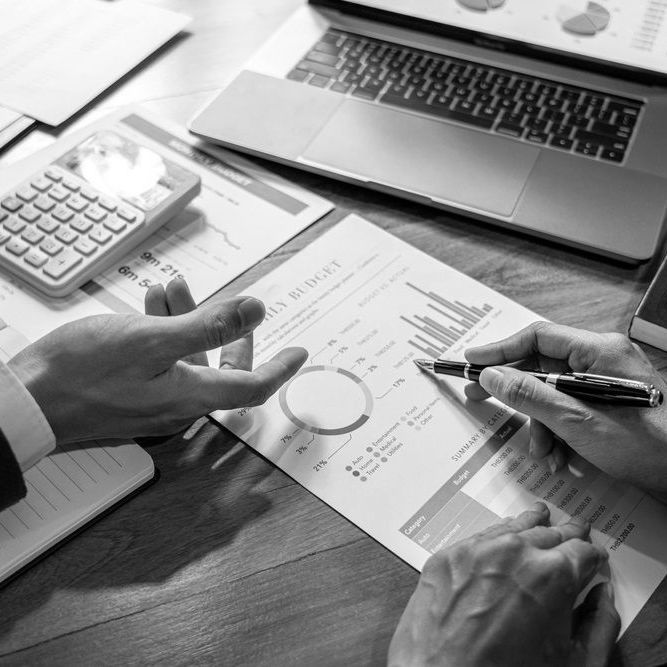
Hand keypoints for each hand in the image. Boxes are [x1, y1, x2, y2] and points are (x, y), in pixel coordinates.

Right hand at [8, 278, 306, 442]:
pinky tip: (149, 304)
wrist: (25, 401)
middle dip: (226, 331)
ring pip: (187, 358)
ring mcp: (152, 399)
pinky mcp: (130, 392)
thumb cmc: (81, 373)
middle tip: (229, 307)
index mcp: (190, 394)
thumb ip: (208, 326)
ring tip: (171, 288)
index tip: (298, 353)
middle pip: (221, 369)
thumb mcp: (152, 339)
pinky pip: (161, 361)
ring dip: (188, 320)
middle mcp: (176, 402)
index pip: (252, 386)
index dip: (279, 368)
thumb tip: (256, 311)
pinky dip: (163, 331)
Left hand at [388, 503, 618, 666]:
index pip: (582, 551)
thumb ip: (598, 625)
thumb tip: (602, 595)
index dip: (592, 556)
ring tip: (541, 515)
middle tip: (576, 529)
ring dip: (530, 524)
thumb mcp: (574, 663)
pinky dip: (496, 537)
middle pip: (548, 533)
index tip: (594, 558)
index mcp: (552, 574)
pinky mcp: (448, 556)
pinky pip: (478, 539)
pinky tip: (501, 538)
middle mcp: (513, 551)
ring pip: (512, 527)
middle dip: (566, 534)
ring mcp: (476, 550)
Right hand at [464, 322, 666, 500]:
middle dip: (516, 392)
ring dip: (540, 424)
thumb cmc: (646, 444)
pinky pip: (569, 409)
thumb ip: (529, 395)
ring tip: (543, 451)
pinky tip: (561, 456)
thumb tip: (492, 376)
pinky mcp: (607, 403)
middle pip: (542, 366)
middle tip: (481, 395)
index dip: (501, 349)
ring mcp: (605, 381)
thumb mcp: (576, 421)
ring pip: (553, 393)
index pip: (538, 338)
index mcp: (599, 351)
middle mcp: (602, 360)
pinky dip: (558, 432)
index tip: (474, 360)